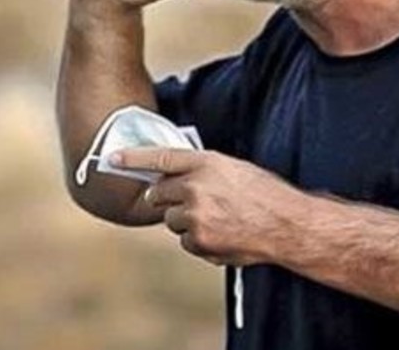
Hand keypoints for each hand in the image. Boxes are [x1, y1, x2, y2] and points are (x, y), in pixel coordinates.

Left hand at [112, 148, 300, 265]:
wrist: (287, 224)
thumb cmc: (266, 195)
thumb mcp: (235, 170)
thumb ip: (203, 171)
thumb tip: (177, 180)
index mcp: (206, 163)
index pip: (160, 156)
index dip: (133, 157)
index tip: (111, 158)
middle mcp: (195, 187)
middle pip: (158, 193)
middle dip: (166, 198)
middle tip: (189, 201)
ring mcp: (194, 216)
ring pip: (171, 220)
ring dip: (186, 221)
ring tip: (219, 220)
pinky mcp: (197, 241)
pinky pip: (185, 241)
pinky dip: (199, 240)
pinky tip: (223, 234)